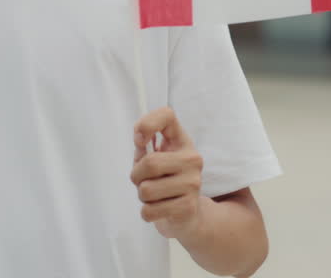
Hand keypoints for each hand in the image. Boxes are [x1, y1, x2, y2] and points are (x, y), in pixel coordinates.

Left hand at [130, 107, 204, 239]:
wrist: (187, 214)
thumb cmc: (163, 180)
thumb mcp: (153, 159)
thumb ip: (143, 146)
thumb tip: (139, 139)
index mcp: (181, 141)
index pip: (167, 115)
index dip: (147, 123)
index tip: (139, 141)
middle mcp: (192, 158)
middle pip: (150, 163)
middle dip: (136, 176)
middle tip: (142, 181)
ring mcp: (193, 183)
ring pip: (146, 190)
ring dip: (142, 196)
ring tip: (154, 196)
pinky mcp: (188, 206)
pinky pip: (150, 210)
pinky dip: (147, 212)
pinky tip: (159, 208)